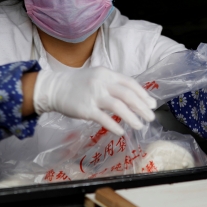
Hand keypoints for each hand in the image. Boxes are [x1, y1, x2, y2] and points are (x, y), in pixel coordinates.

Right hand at [32, 67, 156, 136]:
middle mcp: (102, 83)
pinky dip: (114, 125)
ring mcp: (94, 96)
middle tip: (151, 117)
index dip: (143, 94)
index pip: (130, 83)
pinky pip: (104, 119)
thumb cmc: (78, 84)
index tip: (151, 104)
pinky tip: (121, 131)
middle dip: (142, 107)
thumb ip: (113, 85)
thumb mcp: (97, 77)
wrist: (54, 88)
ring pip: (118, 107)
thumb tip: (134, 98)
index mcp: (107, 74)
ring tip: (139, 125)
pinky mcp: (85, 109)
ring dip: (132, 117)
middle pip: (128, 95)